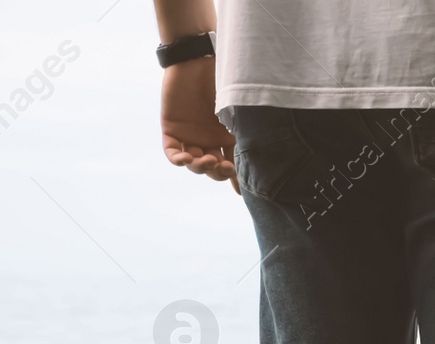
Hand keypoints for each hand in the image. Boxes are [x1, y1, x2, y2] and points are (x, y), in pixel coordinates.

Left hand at [161, 56, 237, 192]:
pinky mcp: (171, 130)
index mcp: (228, 137)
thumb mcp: (239, 110)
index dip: (238, 180)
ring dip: (201, 168)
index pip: (234, 165)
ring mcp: (190, 136)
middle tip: (225, 167)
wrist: (197, 60)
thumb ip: (247, 132)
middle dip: (220, 174)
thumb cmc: (223, 81)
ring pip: (195, 164)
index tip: (243, 192)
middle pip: (215, 169)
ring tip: (207, 160)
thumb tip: (262, 158)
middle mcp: (210, 140)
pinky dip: (178, 160)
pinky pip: (172, 153)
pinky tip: (186, 159)